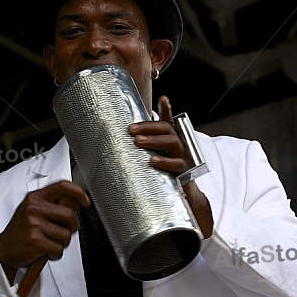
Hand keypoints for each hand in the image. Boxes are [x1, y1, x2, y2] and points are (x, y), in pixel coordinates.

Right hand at [0, 180, 90, 283]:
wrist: (4, 250)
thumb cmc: (22, 231)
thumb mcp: (33, 211)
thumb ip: (53, 205)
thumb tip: (76, 203)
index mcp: (35, 198)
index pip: (62, 186)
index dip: (78, 192)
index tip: (85, 201)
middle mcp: (33, 209)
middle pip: (69, 215)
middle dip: (72, 227)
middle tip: (64, 232)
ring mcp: (33, 224)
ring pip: (66, 235)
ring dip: (62, 243)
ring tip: (50, 242)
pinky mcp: (35, 241)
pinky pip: (58, 249)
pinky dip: (55, 254)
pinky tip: (46, 251)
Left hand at [128, 95, 212, 237]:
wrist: (181, 197)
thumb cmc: (161, 175)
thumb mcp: (150, 160)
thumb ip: (139, 151)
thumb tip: (112, 144)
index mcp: (169, 140)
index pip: (168, 121)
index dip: (166, 109)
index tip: (163, 99)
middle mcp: (178, 145)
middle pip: (167, 129)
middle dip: (148, 127)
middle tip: (130, 130)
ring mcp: (182, 157)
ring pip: (172, 143)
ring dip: (154, 140)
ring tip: (138, 141)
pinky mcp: (184, 172)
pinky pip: (177, 164)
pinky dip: (164, 162)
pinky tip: (152, 161)